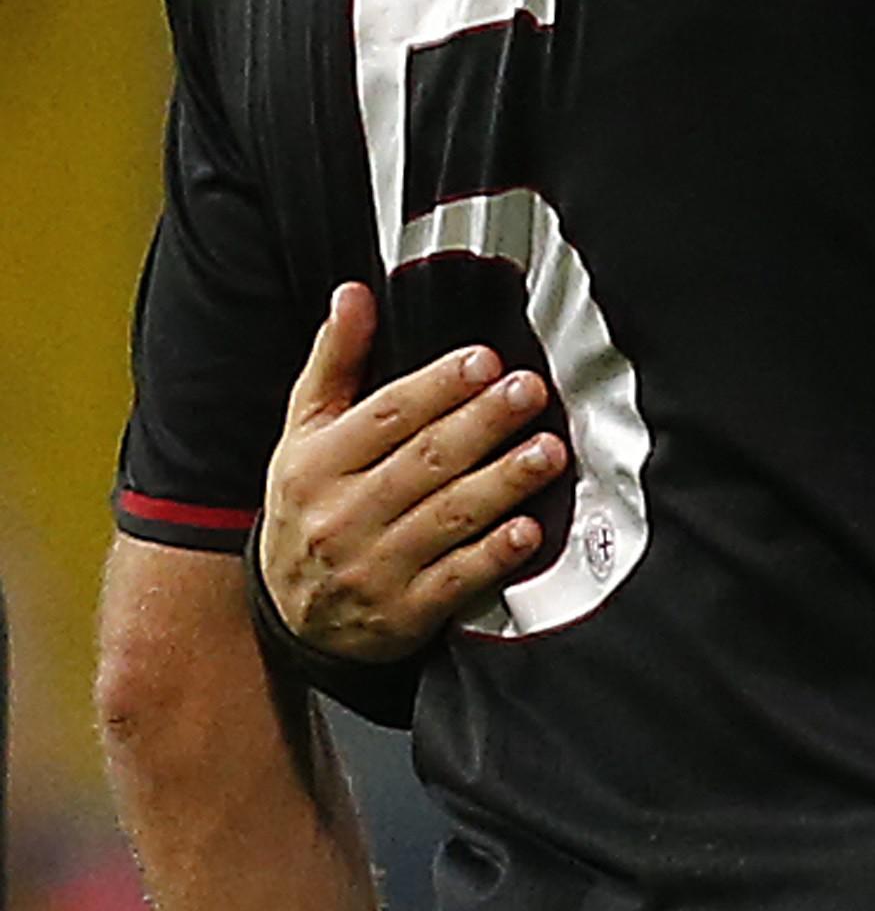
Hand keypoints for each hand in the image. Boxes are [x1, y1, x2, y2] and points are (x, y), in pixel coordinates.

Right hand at [260, 283, 570, 660]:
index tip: (485, 360)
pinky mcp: (404, 612)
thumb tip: (353, 293)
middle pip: (423, 461)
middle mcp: (341, 516)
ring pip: (447, 517)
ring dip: (502, 482)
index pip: (385, 417)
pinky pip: (456, 580)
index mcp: (316, 465)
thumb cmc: (310, 507)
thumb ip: (334, 362)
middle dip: (482, 424)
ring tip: (548, 451)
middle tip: (530, 392)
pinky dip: (493, 555)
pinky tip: (529, 530)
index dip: (438, 387)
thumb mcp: (305, 434)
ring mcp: (373, 567)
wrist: (291, 618)